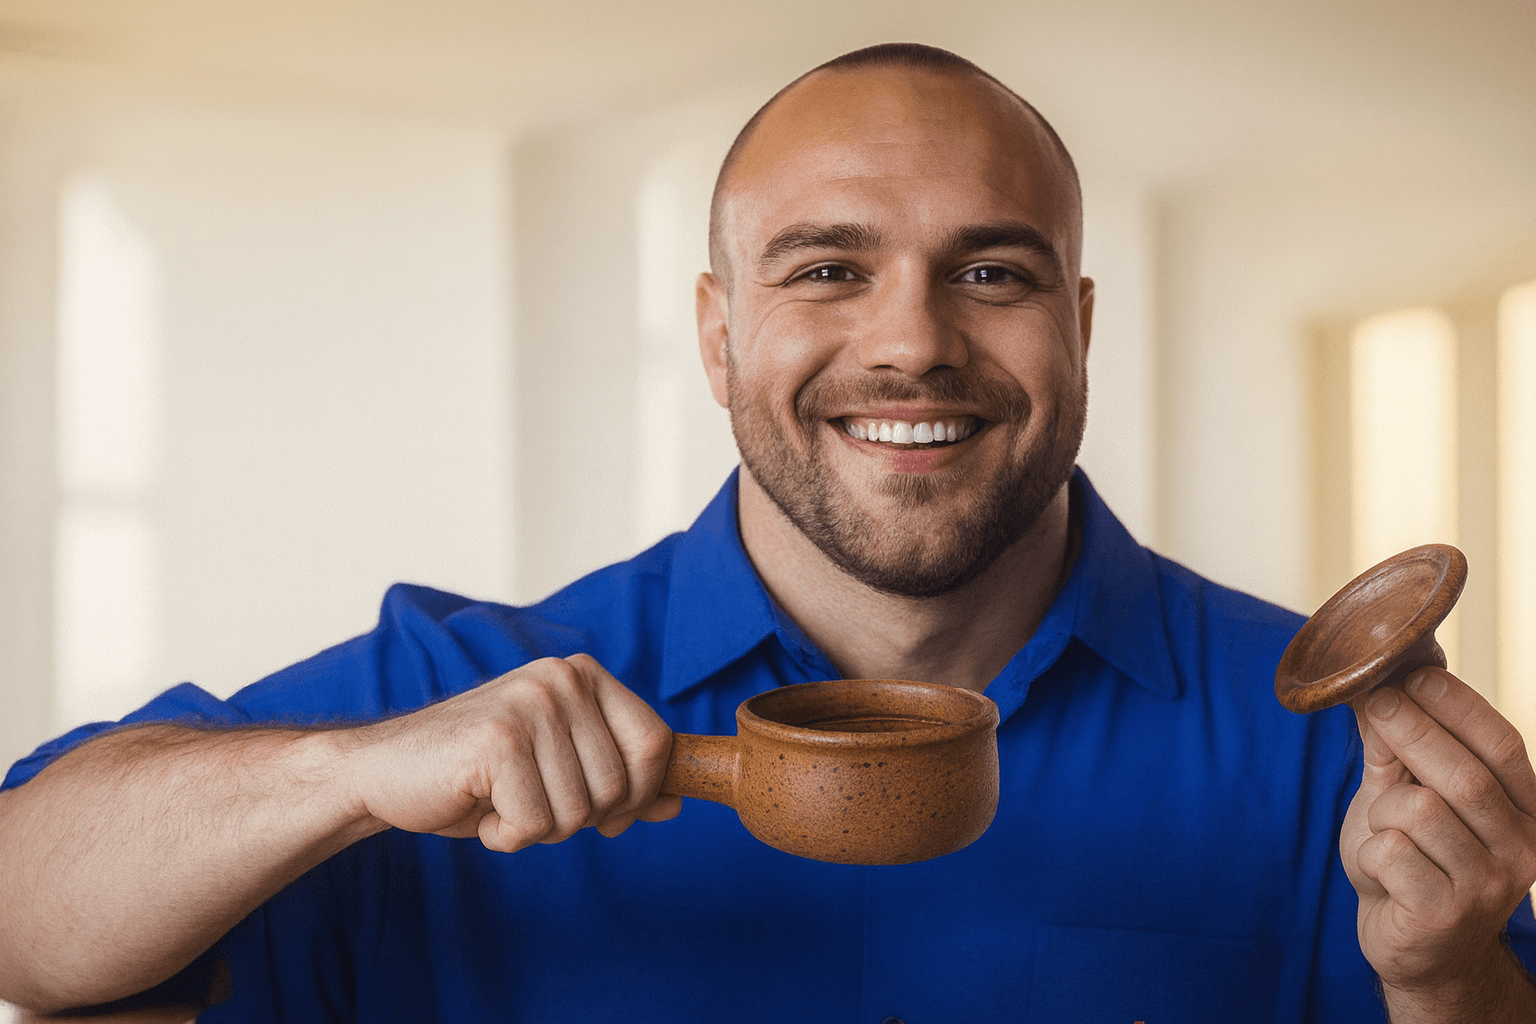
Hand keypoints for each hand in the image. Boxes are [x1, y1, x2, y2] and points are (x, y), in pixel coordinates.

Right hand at [343, 654, 680, 851]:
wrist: (385, 772)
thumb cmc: (476, 774)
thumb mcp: (557, 771)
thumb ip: (619, 782)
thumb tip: (677, 803)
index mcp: (585, 676)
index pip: (656, 742)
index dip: (637, 793)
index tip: (603, 813)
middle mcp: (563, 678)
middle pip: (621, 785)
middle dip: (578, 817)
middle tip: (529, 801)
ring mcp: (530, 704)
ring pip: (579, 811)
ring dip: (537, 827)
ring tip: (499, 798)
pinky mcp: (499, 739)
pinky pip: (535, 822)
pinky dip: (505, 835)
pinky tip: (478, 806)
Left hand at [1341, 667, 1535, 1007]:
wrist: (1412, 947)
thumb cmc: (1410, 862)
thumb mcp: (1400, 794)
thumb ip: (1394, 746)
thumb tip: (1376, 679)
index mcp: (1525, 810)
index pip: (1503, 744)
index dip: (1458, 704)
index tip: (1413, 673)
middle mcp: (1522, 848)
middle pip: (1463, 774)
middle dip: (1410, 728)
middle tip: (1372, 701)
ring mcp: (1489, 886)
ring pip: (1419, 810)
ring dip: (1382, 808)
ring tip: (1383, 829)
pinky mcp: (1446, 915)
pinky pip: (1391, 852)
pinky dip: (1370, 850)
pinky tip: (1381, 871)